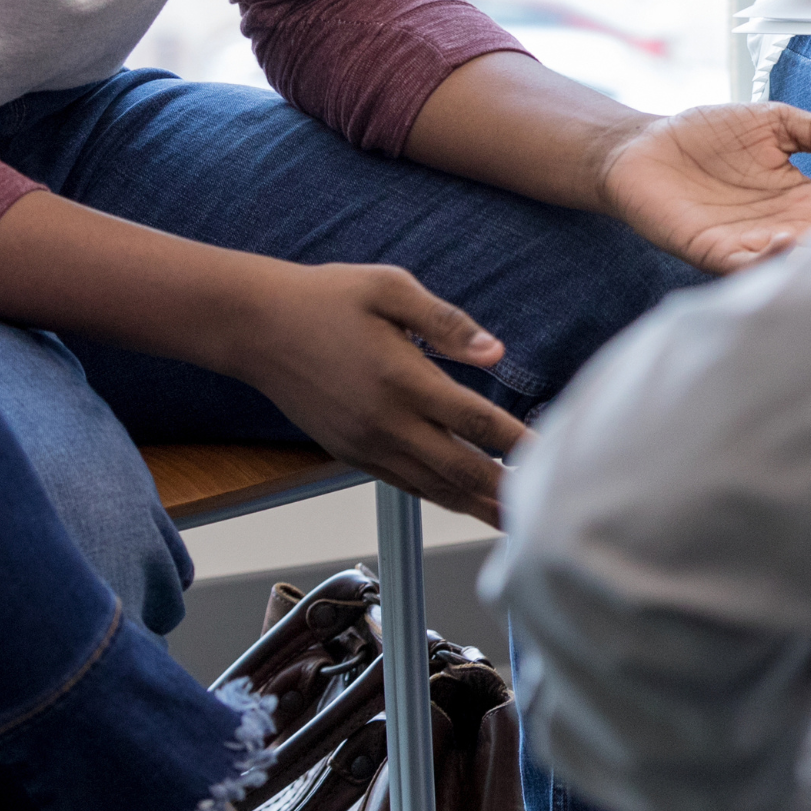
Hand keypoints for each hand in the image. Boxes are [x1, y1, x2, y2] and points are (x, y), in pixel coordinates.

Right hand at [224, 261, 531, 527]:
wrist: (255, 327)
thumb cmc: (325, 297)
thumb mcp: (389, 288)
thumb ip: (447, 322)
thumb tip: (496, 353)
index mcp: (403, 379)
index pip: (477, 422)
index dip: (520, 442)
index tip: (555, 455)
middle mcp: (387, 422)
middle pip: (462, 471)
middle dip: (508, 492)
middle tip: (552, 510)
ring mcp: (367, 445)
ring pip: (435, 488)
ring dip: (479, 507)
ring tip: (519, 522)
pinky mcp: (351, 454)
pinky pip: (407, 484)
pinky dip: (443, 498)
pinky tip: (466, 501)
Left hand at [598, 103, 810, 271]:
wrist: (643, 146)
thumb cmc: (708, 134)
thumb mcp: (775, 122)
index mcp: (802, 200)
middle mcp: (782, 229)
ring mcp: (748, 244)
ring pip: (790, 265)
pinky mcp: (711, 251)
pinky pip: (744, 266)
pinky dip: (766, 260)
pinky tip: (784, 241)